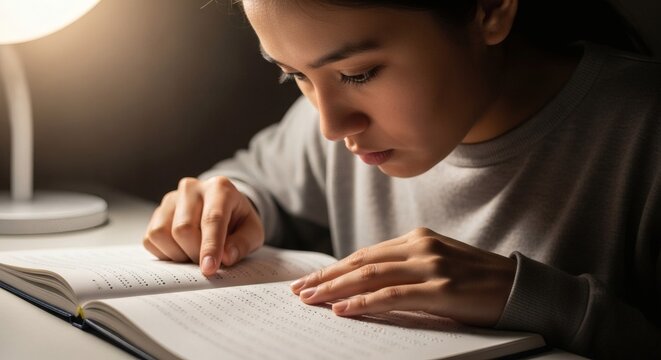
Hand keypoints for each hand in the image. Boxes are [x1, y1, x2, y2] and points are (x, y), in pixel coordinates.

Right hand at [143, 176, 263, 275]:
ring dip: (178, 254)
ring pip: (162, 233)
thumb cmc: (239, 221)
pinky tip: (182, 250)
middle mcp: (192, 188)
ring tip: (194, 253)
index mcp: (220, 188)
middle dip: (195, 253)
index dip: (210, 247)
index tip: (209, 269)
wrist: (224, 209)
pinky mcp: (157, 212)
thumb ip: (243, 243)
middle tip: (207, 262)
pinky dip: (165, 253)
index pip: (212, 219)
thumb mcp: (253, 232)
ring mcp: (171, 199)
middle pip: (183, 229)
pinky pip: (151, 239)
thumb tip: (226, 257)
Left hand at [290, 228, 515, 326]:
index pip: (366, 254)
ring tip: (310, 300)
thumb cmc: (479, 281)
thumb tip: (368, 284)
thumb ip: (407, 267)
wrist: (522, 288)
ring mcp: (432, 266)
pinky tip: (343, 310)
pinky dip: (364, 302)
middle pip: (362, 262)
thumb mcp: (440, 265)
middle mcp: (421, 246)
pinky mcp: (442, 290)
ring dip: (336, 289)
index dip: (335, 268)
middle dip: (326, 277)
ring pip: (371, 275)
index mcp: (418, 239)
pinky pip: (393, 295)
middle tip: (299, 290)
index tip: (311, 280)